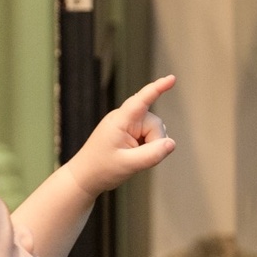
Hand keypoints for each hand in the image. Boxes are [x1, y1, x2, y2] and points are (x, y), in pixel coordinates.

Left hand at [65, 75, 176, 196]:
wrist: (85, 177)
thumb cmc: (101, 169)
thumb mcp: (128, 165)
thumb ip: (152, 155)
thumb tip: (171, 143)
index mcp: (120, 120)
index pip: (141, 100)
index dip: (158, 88)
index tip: (172, 78)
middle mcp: (125, 118)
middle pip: (155, 124)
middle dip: (154, 142)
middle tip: (136, 158)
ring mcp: (127, 124)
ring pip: (155, 131)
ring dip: (150, 146)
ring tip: (130, 157)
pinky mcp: (130, 131)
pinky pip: (149, 136)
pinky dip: (146, 148)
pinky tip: (132, 155)